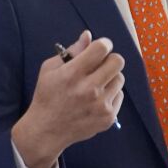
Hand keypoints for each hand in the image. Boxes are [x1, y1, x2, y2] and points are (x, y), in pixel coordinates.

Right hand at [11, 30, 124, 167]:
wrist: (47, 131)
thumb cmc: (47, 96)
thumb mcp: (50, 69)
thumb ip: (71, 51)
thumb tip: (88, 36)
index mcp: (73, 74)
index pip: (101, 49)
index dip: (103, 44)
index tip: (99, 48)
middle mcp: (89, 89)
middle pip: (117, 62)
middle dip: (109, 59)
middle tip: (100, 65)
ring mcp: (101, 105)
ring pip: (120, 78)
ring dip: (110, 77)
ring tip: (96, 84)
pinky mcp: (108, 118)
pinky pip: (119, 95)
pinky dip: (110, 94)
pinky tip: (96, 99)